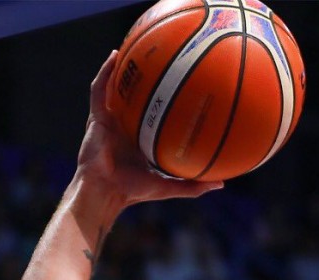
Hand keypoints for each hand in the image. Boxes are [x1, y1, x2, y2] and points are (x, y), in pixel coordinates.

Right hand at [76, 52, 223, 208]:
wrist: (107, 191)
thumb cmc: (134, 191)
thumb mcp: (167, 186)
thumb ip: (192, 186)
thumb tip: (221, 184)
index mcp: (139, 139)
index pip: (151, 115)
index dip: (162, 101)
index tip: (181, 88)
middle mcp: (124, 126)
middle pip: (134, 97)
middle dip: (143, 80)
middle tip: (159, 62)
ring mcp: (110, 120)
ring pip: (116, 88)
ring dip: (123, 69)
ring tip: (133, 49)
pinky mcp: (97, 117)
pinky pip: (99, 90)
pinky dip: (105, 72)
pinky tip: (114, 57)